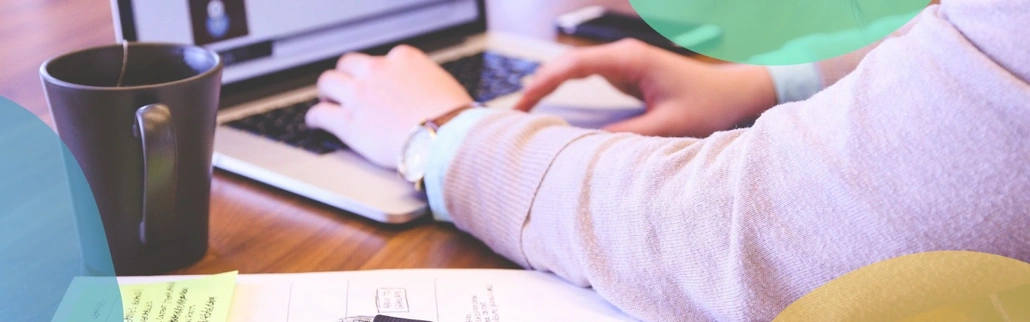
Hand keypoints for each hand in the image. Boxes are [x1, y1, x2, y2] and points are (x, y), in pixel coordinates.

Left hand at [306, 45, 472, 168]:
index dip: (376, 73)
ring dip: (326, 91)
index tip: (376, 83)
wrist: (446, 138)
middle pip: (348, 64)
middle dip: (346, 75)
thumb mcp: (443, 85)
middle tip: (345, 87)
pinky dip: (315, 117)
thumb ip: (424, 83)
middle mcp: (377, 71)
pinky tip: (315, 122)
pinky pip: (321, 114)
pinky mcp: (349, 123)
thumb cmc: (454, 118)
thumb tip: (424, 93)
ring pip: (328, 82)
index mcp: (403, 58)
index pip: (381, 59)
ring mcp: (360, 96)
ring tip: (326, 100)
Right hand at [515, 39, 777, 137]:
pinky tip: (548, 105)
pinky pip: (586, 78)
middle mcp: (623, 56)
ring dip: (548, 86)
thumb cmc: (710, 104)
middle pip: (565, 65)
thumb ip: (627, 136)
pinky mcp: (627, 74)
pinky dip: (564, 90)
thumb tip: (586, 148)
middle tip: (511, 113)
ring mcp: (624, 63)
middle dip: (536, 85)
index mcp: (629, 59)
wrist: (737, 92)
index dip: (542, 83)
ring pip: (573, 70)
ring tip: (521, 112)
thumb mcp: (668, 126)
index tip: (520, 104)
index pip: (572, 66)